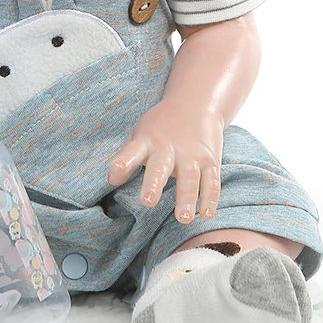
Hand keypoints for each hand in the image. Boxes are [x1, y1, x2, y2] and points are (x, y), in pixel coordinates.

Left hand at [107, 99, 223, 222]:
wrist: (196, 103)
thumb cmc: (160, 126)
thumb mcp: (140, 135)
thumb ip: (127, 158)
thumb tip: (111, 181)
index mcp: (147, 141)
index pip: (132, 151)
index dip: (123, 162)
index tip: (116, 172)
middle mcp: (169, 148)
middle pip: (161, 167)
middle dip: (154, 183)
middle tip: (148, 201)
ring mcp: (192, 154)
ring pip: (190, 178)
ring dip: (187, 198)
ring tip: (182, 218)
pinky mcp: (211, 161)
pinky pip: (212, 182)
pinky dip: (210, 198)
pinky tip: (206, 214)